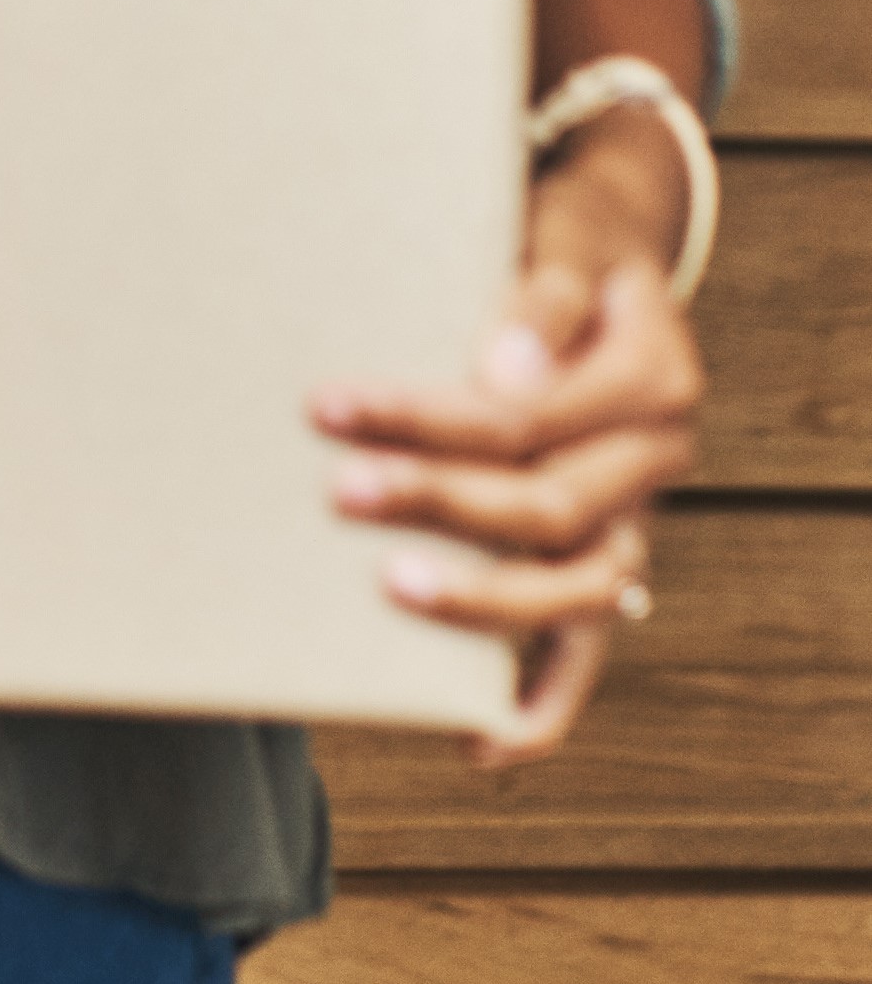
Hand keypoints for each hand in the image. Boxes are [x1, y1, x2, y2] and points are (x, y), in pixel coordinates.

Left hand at [313, 108, 702, 764]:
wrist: (601, 257)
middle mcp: (655, 461)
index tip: (328, 405)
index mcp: (650, 380)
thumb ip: (532, 301)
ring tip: (388, 588)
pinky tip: (479, 743)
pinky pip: (590, 653)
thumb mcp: (550, 240)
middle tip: (337, 488)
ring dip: (483, 601)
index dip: (425, 416)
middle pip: (545, 506)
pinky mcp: (608, 562)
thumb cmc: (553, 247)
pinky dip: (545, 705)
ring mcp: (637, 521)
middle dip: (436, 500)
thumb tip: (502, 372)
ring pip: (579, 591)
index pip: (526, 418)